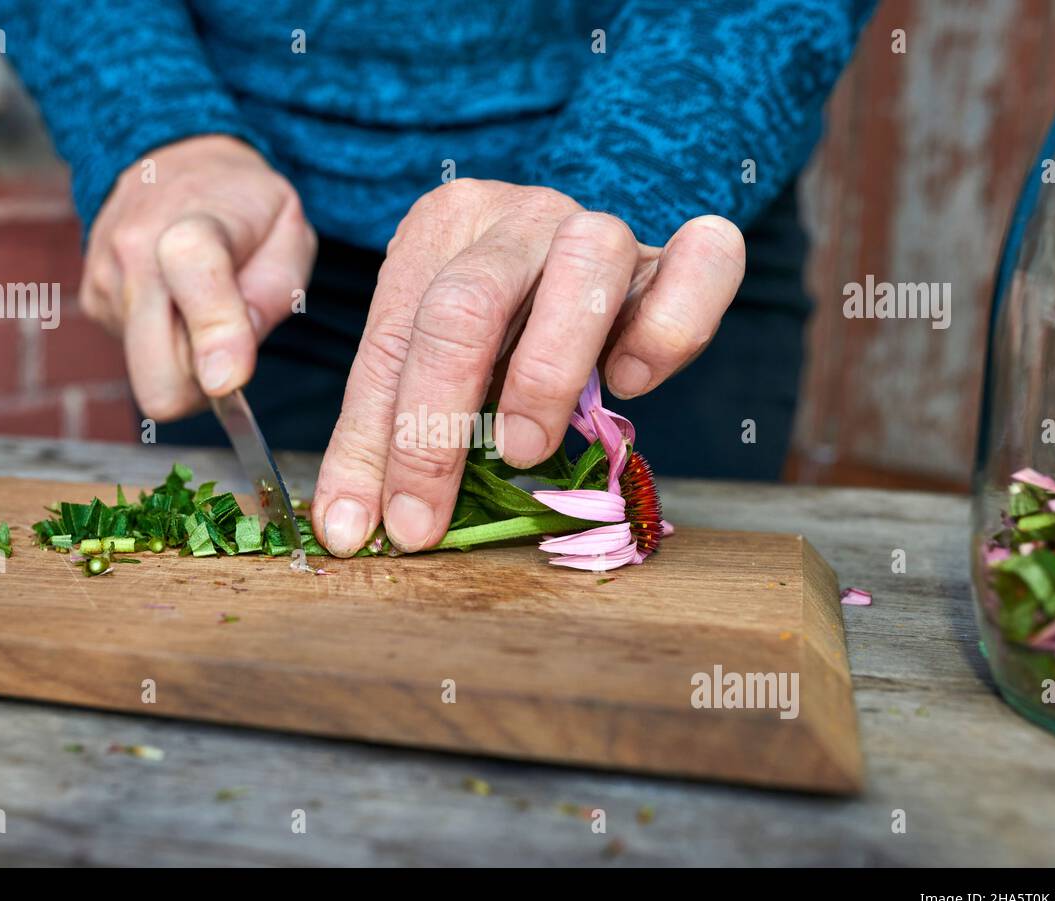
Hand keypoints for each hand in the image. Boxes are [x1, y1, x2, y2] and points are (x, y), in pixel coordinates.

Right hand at [80, 135, 316, 419]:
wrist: (177, 160)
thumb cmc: (247, 208)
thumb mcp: (289, 238)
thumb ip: (270, 301)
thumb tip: (226, 370)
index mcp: (192, 227)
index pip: (195, 288)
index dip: (218, 342)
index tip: (231, 379)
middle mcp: (134, 255)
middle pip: (159, 381)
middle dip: (202, 387)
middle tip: (232, 351)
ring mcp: (105, 282)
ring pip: (149, 377)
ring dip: (186, 360)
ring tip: (204, 305)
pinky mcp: (93, 303)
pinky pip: (136, 359)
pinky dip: (165, 344)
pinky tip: (177, 302)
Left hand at [312, 178, 743, 555]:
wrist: (572, 257)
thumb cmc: (494, 325)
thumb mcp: (427, 365)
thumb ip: (384, 433)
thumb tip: (349, 531)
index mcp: (439, 229)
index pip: (394, 338)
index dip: (384, 441)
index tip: (391, 525)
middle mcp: (515, 216)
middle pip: (468, 302)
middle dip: (440, 420)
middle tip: (437, 509)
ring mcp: (598, 227)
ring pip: (584, 262)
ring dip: (547, 370)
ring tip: (526, 447)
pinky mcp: (672, 256)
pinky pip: (705, 259)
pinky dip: (673, 325)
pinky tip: (633, 379)